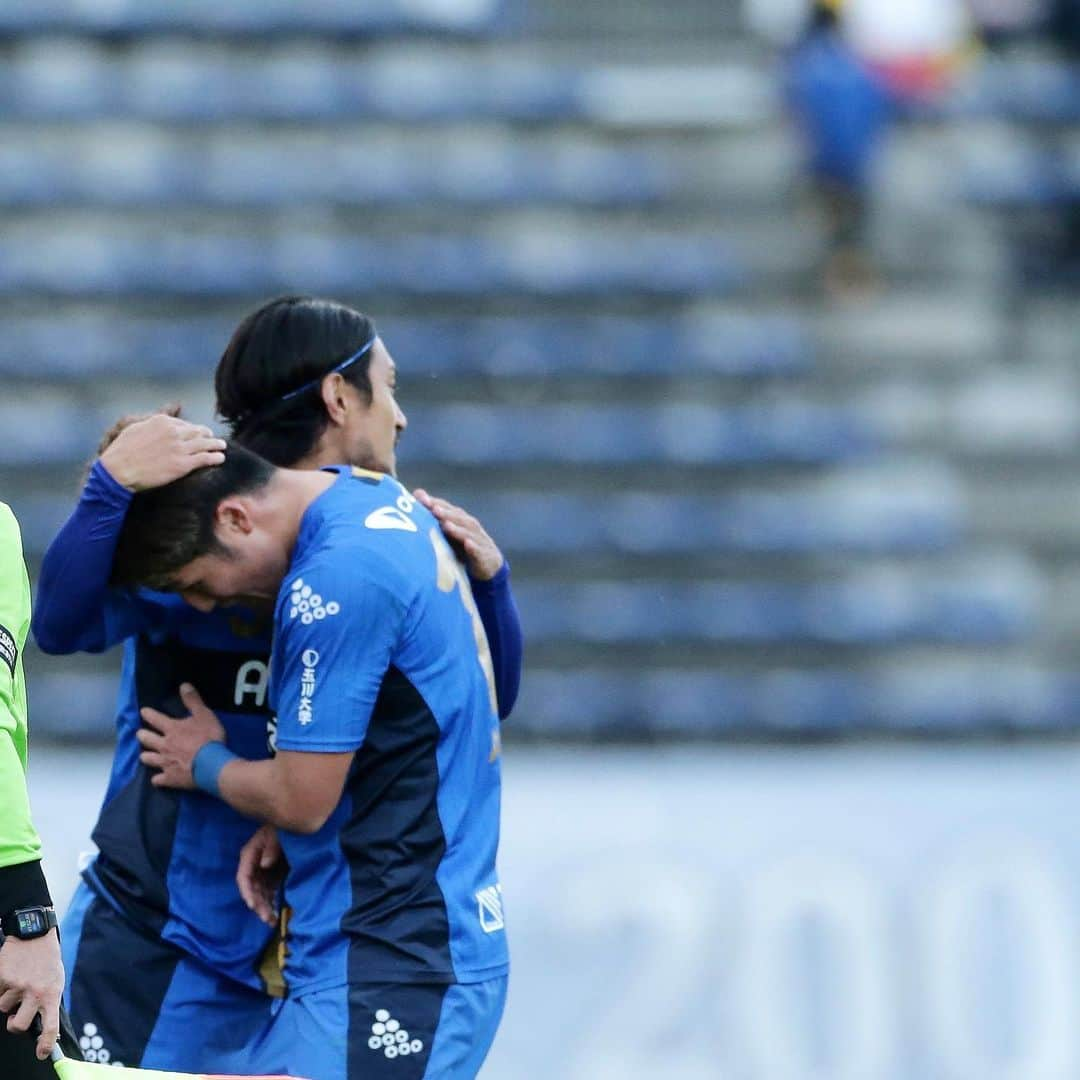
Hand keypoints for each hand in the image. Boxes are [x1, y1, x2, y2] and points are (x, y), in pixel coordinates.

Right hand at [0, 932, 63, 1058]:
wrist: (35, 934)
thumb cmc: (47, 960)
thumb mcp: (55, 979)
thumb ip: (47, 1001)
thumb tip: (43, 1025)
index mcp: (51, 994)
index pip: (50, 1026)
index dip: (45, 1044)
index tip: (41, 1054)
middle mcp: (35, 992)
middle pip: (17, 1026)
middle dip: (13, 1025)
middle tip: (14, 1016)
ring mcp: (18, 986)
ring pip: (3, 1008)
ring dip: (8, 1000)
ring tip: (18, 982)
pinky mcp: (3, 979)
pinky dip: (1, 988)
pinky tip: (11, 974)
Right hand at [99, 412, 225, 491]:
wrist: (118, 470)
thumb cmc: (122, 451)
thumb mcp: (136, 427)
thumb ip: (153, 420)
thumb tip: (164, 413)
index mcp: (162, 421)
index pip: (184, 424)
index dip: (192, 429)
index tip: (196, 433)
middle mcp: (174, 432)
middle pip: (198, 431)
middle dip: (207, 434)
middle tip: (213, 438)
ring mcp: (180, 448)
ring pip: (205, 443)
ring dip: (216, 444)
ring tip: (222, 446)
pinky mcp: (183, 464)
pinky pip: (205, 458)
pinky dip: (215, 457)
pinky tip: (220, 458)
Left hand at [137, 683, 226, 788]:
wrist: (211, 764)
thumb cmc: (209, 737)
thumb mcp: (205, 715)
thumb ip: (193, 701)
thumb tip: (183, 685)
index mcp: (172, 729)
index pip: (156, 719)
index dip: (148, 714)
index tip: (143, 711)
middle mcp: (164, 745)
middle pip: (147, 739)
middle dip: (142, 735)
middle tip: (140, 734)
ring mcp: (165, 763)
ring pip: (148, 759)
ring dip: (146, 756)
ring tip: (145, 755)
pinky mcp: (170, 778)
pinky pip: (158, 780)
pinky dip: (158, 779)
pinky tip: (158, 779)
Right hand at [237, 824, 285, 926]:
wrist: (296, 821)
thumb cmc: (283, 825)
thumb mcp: (277, 832)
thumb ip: (271, 847)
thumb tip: (265, 864)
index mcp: (250, 854)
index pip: (243, 877)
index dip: (247, 892)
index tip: (253, 906)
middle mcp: (254, 864)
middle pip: (251, 889)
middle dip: (258, 905)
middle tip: (267, 918)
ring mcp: (263, 870)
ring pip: (260, 893)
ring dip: (264, 907)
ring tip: (271, 921)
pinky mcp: (273, 874)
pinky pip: (270, 891)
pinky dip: (272, 901)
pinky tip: (276, 912)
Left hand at [413, 490, 504, 580]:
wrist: (489, 565)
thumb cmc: (464, 546)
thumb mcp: (449, 531)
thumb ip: (434, 514)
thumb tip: (416, 493)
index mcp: (461, 520)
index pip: (448, 509)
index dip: (436, 503)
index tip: (421, 499)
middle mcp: (471, 527)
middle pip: (459, 518)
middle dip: (447, 513)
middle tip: (434, 509)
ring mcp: (480, 541)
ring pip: (469, 533)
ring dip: (458, 529)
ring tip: (447, 525)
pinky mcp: (485, 556)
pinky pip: (479, 551)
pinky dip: (474, 547)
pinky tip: (468, 544)